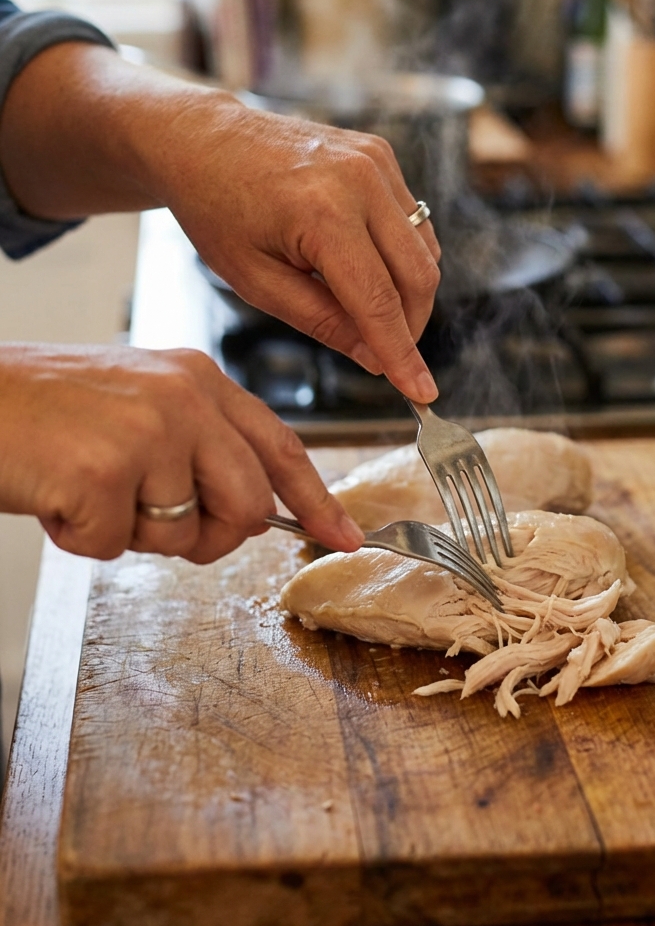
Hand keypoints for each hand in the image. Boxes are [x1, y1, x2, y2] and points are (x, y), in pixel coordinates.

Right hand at [0, 343, 362, 562]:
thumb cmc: (43, 406)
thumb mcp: (139, 403)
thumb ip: (198, 444)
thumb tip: (247, 508)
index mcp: (198, 378)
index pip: (280, 446)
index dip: (316, 498)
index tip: (340, 533)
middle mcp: (184, 399)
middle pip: (247, 507)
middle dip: (209, 537)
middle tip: (153, 524)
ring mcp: (149, 433)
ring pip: (182, 534)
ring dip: (131, 533)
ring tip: (87, 488)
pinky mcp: (106, 472)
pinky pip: (118, 547)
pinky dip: (82, 538)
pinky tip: (57, 495)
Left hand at [155, 102, 441, 402]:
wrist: (204, 141)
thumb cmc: (217, 209)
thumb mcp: (256, 281)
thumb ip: (321, 321)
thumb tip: (374, 356)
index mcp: (323, 213)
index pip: (379, 301)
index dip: (402, 354)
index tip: (422, 393)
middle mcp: (360, 181)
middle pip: (418, 276)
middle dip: (410, 326)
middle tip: (387, 355)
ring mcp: (376, 162)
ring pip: (425, 250)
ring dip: (408, 293)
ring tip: (364, 310)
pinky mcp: (381, 155)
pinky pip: (413, 221)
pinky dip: (401, 256)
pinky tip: (364, 267)